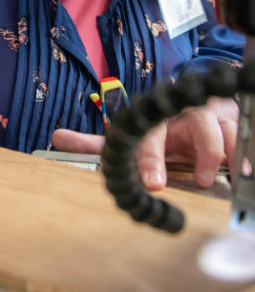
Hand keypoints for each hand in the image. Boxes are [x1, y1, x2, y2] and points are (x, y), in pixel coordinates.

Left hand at [50, 96, 237, 189]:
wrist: (190, 106)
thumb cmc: (153, 130)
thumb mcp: (125, 138)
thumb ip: (94, 143)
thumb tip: (56, 138)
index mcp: (153, 121)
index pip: (151, 137)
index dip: (152, 160)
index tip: (154, 185)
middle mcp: (182, 116)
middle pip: (195, 124)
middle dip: (200, 152)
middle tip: (201, 180)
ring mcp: (208, 118)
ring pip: (220, 125)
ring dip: (222, 151)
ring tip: (218, 177)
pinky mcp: (229, 124)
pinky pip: (239, 133)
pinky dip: (241, 151)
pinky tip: (242, 169)